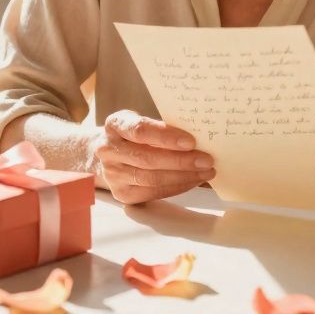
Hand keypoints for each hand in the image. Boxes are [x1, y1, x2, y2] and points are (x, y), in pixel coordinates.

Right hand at [96, 110, 214, 203]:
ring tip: (205, 172)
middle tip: (206, 160)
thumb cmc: (135, 134)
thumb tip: (199, 137)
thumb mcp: (143, 121)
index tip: (191, 141)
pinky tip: (192, 180)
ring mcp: (112, 174)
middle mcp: (108, 150)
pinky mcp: (121, 194)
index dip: (166, 137)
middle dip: (181, 161)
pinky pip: (153, 192)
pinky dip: (177, 187)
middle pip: (147, 159)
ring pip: (151, 179)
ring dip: (183, 176)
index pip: (140, 131)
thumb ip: (162, 127)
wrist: (111, 152)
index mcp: (115, 125)